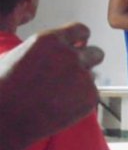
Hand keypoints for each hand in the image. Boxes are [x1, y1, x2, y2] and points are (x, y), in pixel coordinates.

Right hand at [0, 22, 103, 149]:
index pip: (81, 30)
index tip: (81, 45)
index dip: (81, 39)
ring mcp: (82, 76)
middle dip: (88, 61)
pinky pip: (90, 96)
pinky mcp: (90, 97)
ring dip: (80, 84)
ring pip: (90, 77)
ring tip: (55, 96)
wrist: (4, 119)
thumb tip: (59, 46)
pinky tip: (59, 108)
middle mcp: (71, 55)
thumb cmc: (3, 88)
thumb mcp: (15, 55)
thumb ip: (43, 48)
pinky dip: (79, 102)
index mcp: (51, 40)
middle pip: (96, 53)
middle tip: (74, 73)